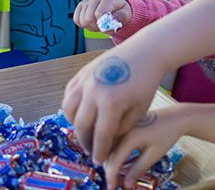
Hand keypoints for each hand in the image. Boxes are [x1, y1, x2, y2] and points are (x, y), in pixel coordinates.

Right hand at [62, 47, 164, 163]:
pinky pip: (69, 93)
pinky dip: (72, 106)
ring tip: (86, 131)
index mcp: (110, 103)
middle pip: (81, 125)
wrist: (145, 52)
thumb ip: (120, 129)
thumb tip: (105, 142)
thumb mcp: (138, 111)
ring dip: (75, 124)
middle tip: (92, 150)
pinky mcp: (82, 71)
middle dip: (86, 141)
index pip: (100, 135)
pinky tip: (82, 112)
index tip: (99, 161)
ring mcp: (85, 79)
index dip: (99, 151)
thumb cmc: (145, 82)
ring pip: (69, 109)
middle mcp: (93, 91)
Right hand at [73, 0, 130, 32]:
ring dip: (90, 26)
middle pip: (88, 18)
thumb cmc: (121, 11)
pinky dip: (83, 25)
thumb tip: (109, 22)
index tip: (109, 27)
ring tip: (99, 24)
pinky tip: (92, 23)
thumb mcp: (126, 15)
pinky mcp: (80, 6)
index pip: (98, 14)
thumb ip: (120, 17)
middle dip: (96, 26)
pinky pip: (76, 19)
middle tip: (104, 27)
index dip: (103, 25)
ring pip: (82, 20)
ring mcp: (87, 1)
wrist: (116, 6)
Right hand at [104, 107, 187, 188]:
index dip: (111, 176)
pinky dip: (113, 153)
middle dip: (109, 171)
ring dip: (110, 162)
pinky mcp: (124, 126)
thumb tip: (126, 185)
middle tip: (114, 184)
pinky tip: (118, 162)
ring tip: (116, 176)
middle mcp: (123, 129)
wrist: (175, 117)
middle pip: (108, 153)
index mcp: (130, 135)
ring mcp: (123, 126)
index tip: (111, 187)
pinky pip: (113, 141)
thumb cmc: (167, 134)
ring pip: (109, 147)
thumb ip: (138, 169)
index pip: (114, 160)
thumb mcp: (154, 155)